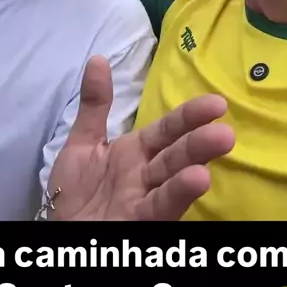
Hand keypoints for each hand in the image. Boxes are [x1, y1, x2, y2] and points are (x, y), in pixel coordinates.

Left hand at [48, 56, 234, 220]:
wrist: (60, 227)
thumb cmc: (75, 189)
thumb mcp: (82, 142)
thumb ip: (95, 105)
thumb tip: (97, 59)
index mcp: (138, 150)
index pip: (169, 129)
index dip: (190, 116)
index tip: (217, 104)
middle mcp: (147, 173)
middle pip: (176, 155)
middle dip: (200, 145)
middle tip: (225, 134)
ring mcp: (144, 198)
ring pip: (172, 182)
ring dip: (193, 171)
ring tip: (212, 159)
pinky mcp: (137, 222)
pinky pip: (157, 207)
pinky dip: (175, 195)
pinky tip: (196, 180)